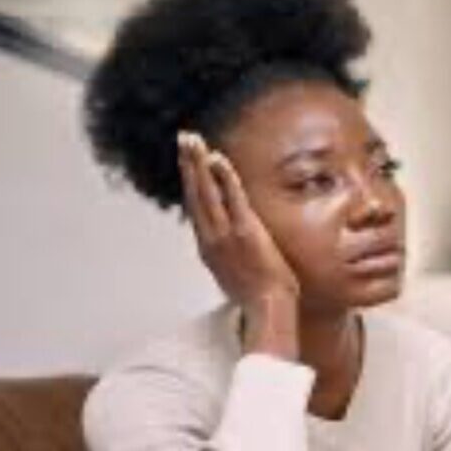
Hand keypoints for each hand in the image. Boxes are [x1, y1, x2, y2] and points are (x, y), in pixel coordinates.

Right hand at [178, 131, 299, 356]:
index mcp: (208, 250)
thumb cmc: (259, 300)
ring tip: (191, 141)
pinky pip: (231, 196)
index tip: (189, 167)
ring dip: (197, 163)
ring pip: (205, 192)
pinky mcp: (244, 230)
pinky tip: (217, 158)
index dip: (192, 186)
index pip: (197, 211)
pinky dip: (223, 176)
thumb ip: (231, 264)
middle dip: (188, 166)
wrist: (267, 309)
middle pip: (194, 195)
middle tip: (183, 141)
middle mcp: (210, 239)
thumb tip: (234, 260)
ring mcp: (225, 234)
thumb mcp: (237, 280)